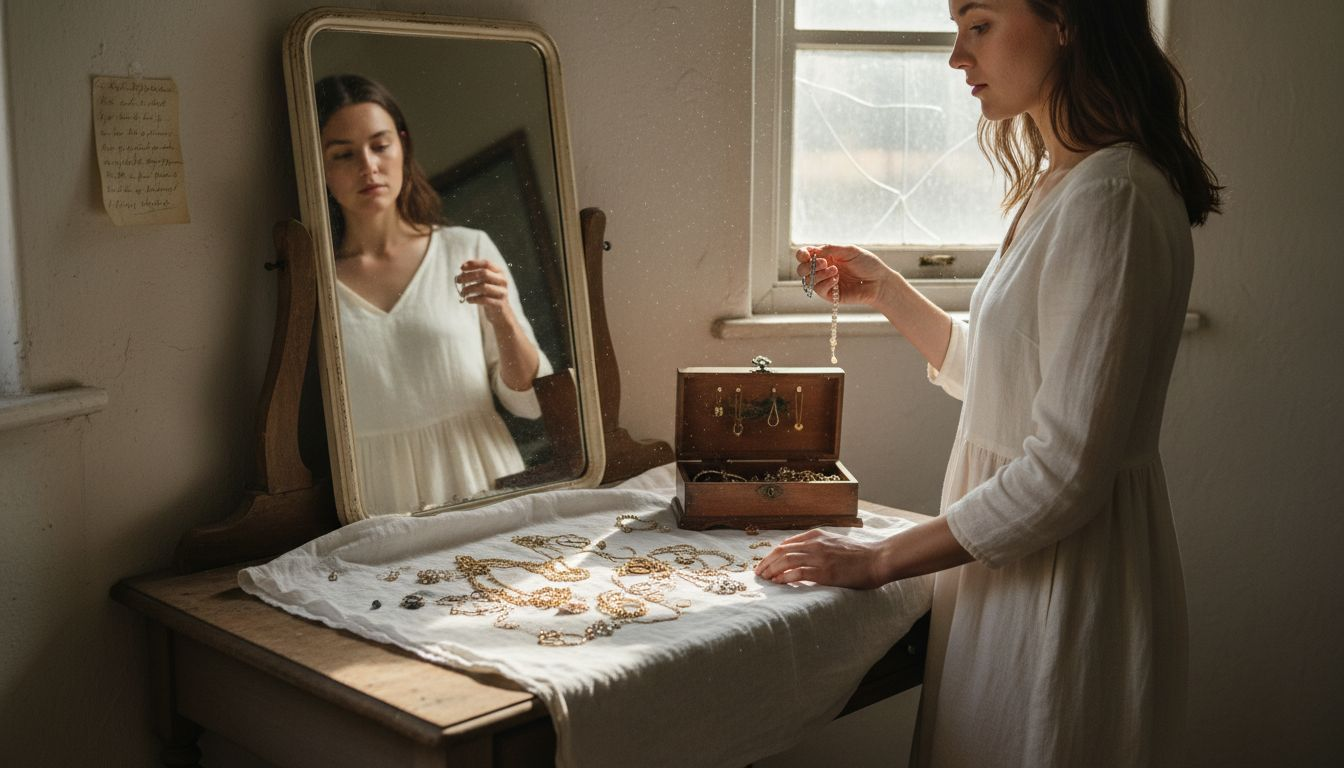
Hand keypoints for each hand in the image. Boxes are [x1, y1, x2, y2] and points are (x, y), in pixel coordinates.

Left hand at [456, 259, 514, 325]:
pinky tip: (468, 300)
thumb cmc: (489, 295)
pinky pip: (484, 299)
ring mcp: (502, 292)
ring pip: (483, 286)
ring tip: (462, 292)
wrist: (501, 313)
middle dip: (469, 276)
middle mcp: (502, 281)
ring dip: (469, 288)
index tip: (461, 268)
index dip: (473, 264)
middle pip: (484, 273)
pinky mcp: (499, 304)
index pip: (486, 263)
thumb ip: (476, 276)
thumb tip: (461, 273)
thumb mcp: (485, 283)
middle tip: (458, 280)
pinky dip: (473, 299)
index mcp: (499, 273)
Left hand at [753, 528, 884, 588]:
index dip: (773, 555)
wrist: (878, 558)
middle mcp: (815, 543)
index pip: (787, 544)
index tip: (765, 564)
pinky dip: (785, 577)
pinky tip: (778, 582)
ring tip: (765, 578)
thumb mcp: (835, 542)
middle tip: (759, 573)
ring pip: (786, 561)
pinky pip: (798, 573)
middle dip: (767, 562)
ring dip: (772, 570)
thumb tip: (800, 553)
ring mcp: (819, 557)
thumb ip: (818, 545)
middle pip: (782, 551)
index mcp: (816, 535)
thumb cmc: (860, 554)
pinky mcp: (824, 572)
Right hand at [795, 244, 895, 308]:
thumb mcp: (849, 251)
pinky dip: (825, 283)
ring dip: (818, 274)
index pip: (805, 255)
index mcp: (826, 257)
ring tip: (835, 270)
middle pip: (801, 269)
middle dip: (808, 266)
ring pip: (808, 280)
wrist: (879, 281)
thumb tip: (813, 251)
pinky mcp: (830, 295)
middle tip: (824, 263)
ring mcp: (825, 283)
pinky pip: (818, 290)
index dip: (802, 254)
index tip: (807, 254)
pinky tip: (836, 279)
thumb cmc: (867, 264)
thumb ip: (830, 249)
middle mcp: (823, 270)